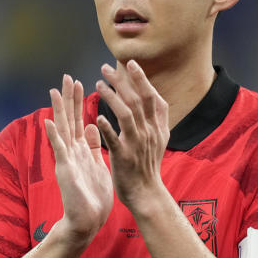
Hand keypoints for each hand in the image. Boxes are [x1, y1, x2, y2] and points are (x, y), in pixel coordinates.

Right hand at [44, 74, 113, 243]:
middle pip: (70, 119)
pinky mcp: (65, 170)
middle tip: (67, 77)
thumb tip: (95, 126)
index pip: (80, 120)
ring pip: (63, 129)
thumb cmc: (94, 197)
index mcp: (82, 150)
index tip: (79, 83)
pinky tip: (49, 122)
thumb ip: (94, 146)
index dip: (79, 102)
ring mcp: (67, 159)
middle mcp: (72, 151)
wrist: (88, 220)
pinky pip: (59, 150)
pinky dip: (54, 136)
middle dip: (69, 98)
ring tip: (54, 91)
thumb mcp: (97, 164)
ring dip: (59, 111)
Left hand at [95, 60, 169, 210]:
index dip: (142, 79)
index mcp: (157, 127)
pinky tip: (97, 117)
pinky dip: (107, 128)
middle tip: (106, 67)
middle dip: (122, 81)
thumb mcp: (160, 139)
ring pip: (126, 114)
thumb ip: (157, 118)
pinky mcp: (124, 157)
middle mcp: (149, 132)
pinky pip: (115, 139)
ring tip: (98, 84)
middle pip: (137, 100)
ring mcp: (137, 144)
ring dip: (112, 97)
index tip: (130, 64)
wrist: (146, 194)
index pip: (152, 97)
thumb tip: (155, 96)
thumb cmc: (149, 166)